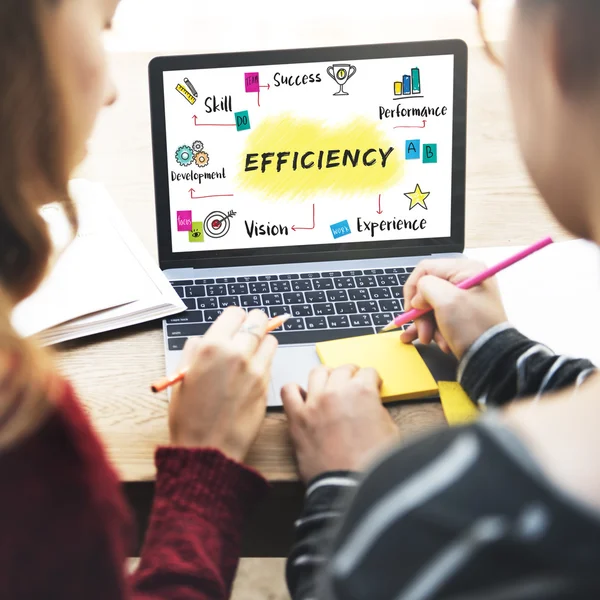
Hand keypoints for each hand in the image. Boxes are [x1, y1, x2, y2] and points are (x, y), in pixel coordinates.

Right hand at [169, 307, 277, 461]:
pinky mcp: (267, 384)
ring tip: (250, 352)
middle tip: (247, 331)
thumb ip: (194, 351)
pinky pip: (271, 361)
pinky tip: (252, 371)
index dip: (234, 318)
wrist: (208, 449)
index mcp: (212, 347)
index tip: (233, 324)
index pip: (235, 313)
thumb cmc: (189, 417)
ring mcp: (255, 369)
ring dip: (262, 341)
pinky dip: (265, 360)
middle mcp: (237, 353)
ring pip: (270, 339)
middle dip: (253, 323)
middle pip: (258, 320)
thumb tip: (204, 339)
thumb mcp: (181, 377)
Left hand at [281, 365, 398, 482]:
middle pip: (343, 369)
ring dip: (326, 376)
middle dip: (351, 375)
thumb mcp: (390, 430)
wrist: (350, 487)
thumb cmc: (372, 465)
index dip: (372, 380)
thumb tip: (370, 405)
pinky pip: (288, 391)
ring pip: (317, 372)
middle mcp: (336, 391)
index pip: (368, 372)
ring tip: (329, 385)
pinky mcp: (297, 418)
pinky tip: (303, 397)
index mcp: (362, 392)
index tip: (371, 385)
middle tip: (353, 384)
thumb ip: (378, 410)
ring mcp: (314, 403)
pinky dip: (294, 390)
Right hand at [400, 258, 507, 358]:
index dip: (413, 289)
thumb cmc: (473, 328)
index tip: (410, 309)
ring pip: (431, 306)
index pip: (425, 269)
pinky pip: (439, 316)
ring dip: (426, 324)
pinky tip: (431, 340)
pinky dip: (433, 329)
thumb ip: (425, 288)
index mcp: (466, 270)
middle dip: (421, 313)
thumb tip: (418, 297)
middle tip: (423, 331)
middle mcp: (466, 280)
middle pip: (427, 290)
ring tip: (430, 339)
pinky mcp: (462, 314)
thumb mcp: (446, 301)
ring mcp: (464, 298)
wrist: (492, 359)